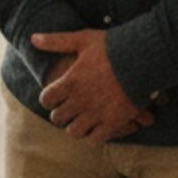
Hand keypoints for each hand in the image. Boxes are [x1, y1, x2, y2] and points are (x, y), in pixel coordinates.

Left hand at [30, 28, 153, 143]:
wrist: (145, 58)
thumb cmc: (112, 47)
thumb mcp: (82, 40)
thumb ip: (56, 41)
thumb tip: (33, 39)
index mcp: (70, 81)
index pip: (46, 99)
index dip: (48, 99)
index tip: (54, 97)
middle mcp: (80, 100)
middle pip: (58, 118)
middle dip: (60, 114)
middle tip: (66, 110)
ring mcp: (96, 113)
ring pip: (74, 131)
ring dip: (75, 126)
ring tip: (80, 120)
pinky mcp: (113, 123)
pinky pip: (95, 139)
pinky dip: (93, 136)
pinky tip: (96, 128)